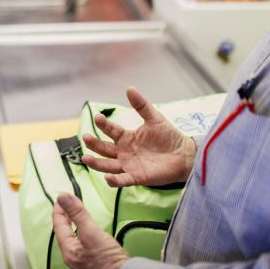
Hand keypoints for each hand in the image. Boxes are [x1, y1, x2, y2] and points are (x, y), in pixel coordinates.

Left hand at [53, 193, 128, 268]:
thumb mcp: (91, 231)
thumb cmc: (108, 260)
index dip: (59, 210)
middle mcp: (72, 259)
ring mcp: (82, 263)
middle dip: (64, 218)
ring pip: (73, 240)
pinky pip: (82, 246)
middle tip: (66, 206)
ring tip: (75, 217)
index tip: (61, 199)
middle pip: (64, 234)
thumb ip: (77, 213)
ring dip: (73, 227)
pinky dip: (81, 235)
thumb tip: (63, 198)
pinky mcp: (93, 265)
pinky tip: (88, 234)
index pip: (58, 226)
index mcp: (68, 251)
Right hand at [81, 86, 195, 187]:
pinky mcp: (137, 177)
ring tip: (86, 158)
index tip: (97, 117)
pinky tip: (107, 178)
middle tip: (85, 137)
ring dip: (96, 163)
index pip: (110, 130)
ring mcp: (128, 165)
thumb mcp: (154, 118)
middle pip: (104, 148)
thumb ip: (141, 105)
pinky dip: (114, 181)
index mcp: (126, 137)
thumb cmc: (168, 136)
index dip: (103, 124)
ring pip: (107, 165)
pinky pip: (122, 180)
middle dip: (94, 144)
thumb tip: (129, 88)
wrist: (184, 155)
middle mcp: (123, 151)